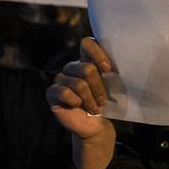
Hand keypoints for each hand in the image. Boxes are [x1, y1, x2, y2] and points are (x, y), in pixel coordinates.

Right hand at [45, 37, 115, 168]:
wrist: (96, 125)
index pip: (87, 43)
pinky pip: (64, 92)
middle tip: (102, 100)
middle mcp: (72, 67)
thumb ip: (111, 72)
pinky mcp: (52, 92)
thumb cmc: (105, 103)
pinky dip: (75, 102)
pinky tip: (77, 106)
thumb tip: (116, 62)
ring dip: (90, 99)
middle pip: (86, 68)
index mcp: (87, 61)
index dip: (97, 53)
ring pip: (78, 84)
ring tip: (94, 107)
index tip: (108, 69)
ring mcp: (60, 79)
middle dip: (98, 87)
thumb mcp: (112, 86)